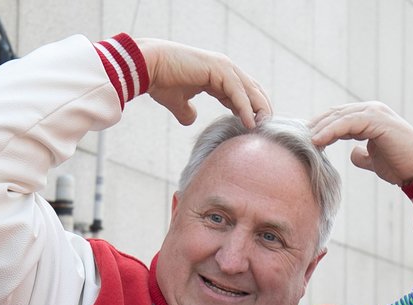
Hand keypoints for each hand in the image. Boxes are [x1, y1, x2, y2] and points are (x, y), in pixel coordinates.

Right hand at [136, 38, 269, 128]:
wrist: (148, 67)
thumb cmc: (160, 80)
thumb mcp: (178, 101)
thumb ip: (187, 111)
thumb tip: (191, 119)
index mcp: (217, 74)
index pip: (243, 92)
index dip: (251, 109)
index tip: (253, 128)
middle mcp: (224, 68)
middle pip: (252, 90)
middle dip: (261, 110)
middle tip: (265, 130)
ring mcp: (224, 67)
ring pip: (250, 91)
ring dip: (258, 110)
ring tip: (262, 129)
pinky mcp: (219, 70)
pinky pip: (238, 93)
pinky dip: (245, 108)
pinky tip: (249, 124)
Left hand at [309, 101, 412, 185]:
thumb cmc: (401, 165)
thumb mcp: (375, 159)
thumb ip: (363, 154)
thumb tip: (353, 154)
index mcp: (369, 117)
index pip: (336, 117)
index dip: (318, 127)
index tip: (301, 141)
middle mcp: (371, 110)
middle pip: (333, 114)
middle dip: (313, 126)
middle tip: (295, 139)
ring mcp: (375, 112)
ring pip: (338, 116)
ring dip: (318, 128)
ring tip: (302, 141)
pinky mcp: (377, 120)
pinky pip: (346, 122)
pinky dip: (330, 131)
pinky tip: (317, 142)